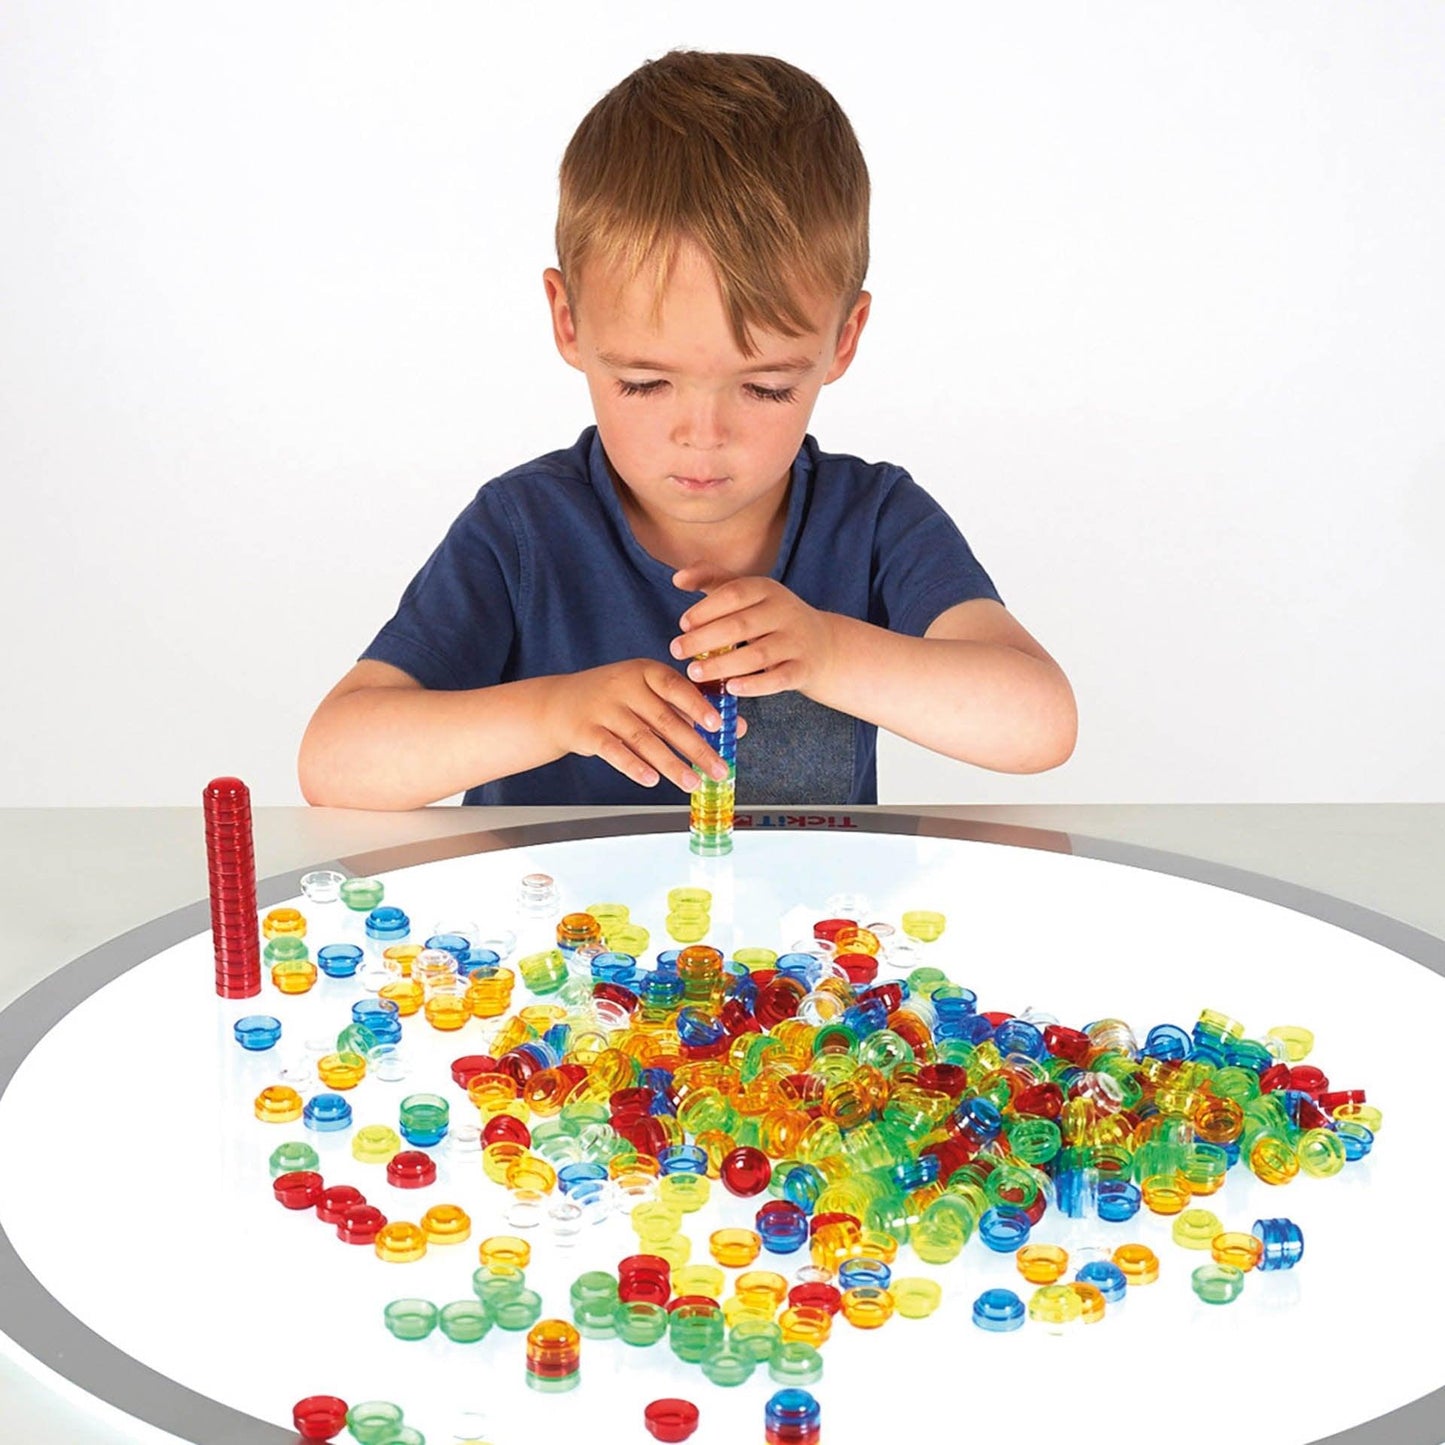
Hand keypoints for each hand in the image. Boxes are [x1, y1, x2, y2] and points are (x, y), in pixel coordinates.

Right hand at [545, 658, 747, 790]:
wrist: (559, 704)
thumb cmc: (615, 699)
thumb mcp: (650, 693)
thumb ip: (690, 708)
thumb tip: (735, 727)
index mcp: (645, 671)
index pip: (675, 686)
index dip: (698, 705)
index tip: (719, 725)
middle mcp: (624, 686)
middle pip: (665, 719)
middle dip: (696, 747)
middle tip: (718, 768)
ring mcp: (604, 709)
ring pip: (643, 739)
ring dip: (671, 764)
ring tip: (692, 783)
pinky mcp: (586, 731)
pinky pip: (613, 751)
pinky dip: (633, 766)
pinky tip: (651, 780)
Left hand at [670, 565, 837, 696]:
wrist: (822, 645)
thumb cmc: (770, 617)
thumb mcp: (747, 592)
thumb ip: (712, 579)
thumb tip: (677, 578)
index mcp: (767, 589)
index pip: (734, 594)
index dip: (705, 609)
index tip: (682, 624)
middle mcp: (784, 612)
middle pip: (741, 625)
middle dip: (704, 639)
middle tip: (676, 650)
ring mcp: (796, 642)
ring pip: (757, 655)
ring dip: (722, 665)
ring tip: (694, 672)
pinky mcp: (803, 669)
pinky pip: (777, 679)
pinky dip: (753, 685)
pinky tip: (730, 688)